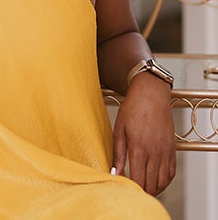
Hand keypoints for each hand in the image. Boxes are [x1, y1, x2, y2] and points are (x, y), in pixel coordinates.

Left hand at [112, 72, 175, 194]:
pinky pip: (171, 173)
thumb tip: (114, 172)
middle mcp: (155, 153)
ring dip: (153, 188)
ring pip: (162, 182)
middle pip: (151, 184)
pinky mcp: (172, 149)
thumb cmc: (132, 109)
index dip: (131, 189)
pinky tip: (155, 179)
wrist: (151, 95)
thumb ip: (117, 153)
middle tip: (132, 190)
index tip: (124, 189)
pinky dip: (164, 181)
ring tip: (142, 187)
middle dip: (141, 191)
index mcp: (139, 148)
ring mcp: (165, 152)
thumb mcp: (119, 129)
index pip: (137, 179)